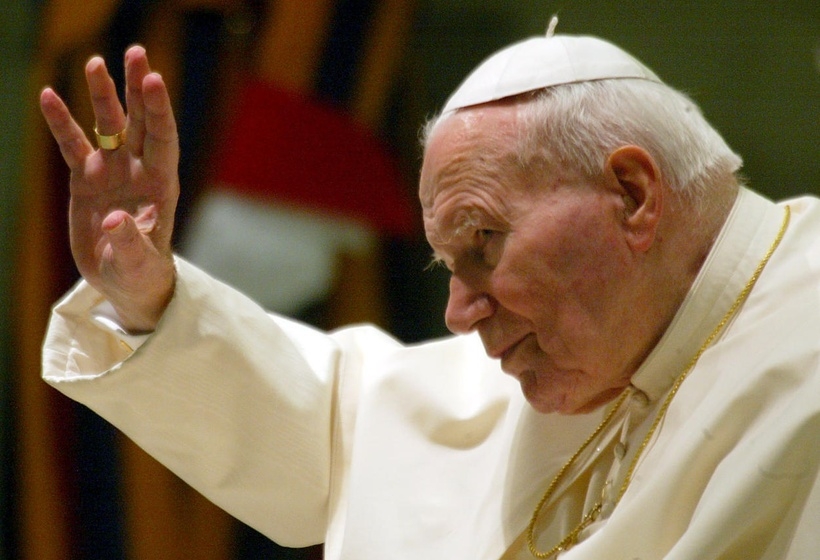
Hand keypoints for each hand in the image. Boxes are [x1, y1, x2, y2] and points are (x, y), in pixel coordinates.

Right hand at [40, 45, 178, 331]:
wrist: (127, 282)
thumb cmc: (141, 274)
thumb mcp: (137, 264)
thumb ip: (130, 243)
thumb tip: (116, 221)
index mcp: (161, 186)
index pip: (162, 139)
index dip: (158, 109)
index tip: (153, 79)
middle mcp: (139, 170)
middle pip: (140, 121)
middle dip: (138, 88)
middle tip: (136, 53)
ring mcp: (113, 171)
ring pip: (108, 126)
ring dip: (102, 96)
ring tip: (95, 62)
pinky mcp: (87, 180)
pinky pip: (73, 145)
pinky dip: (61, 122)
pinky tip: (49, 95)